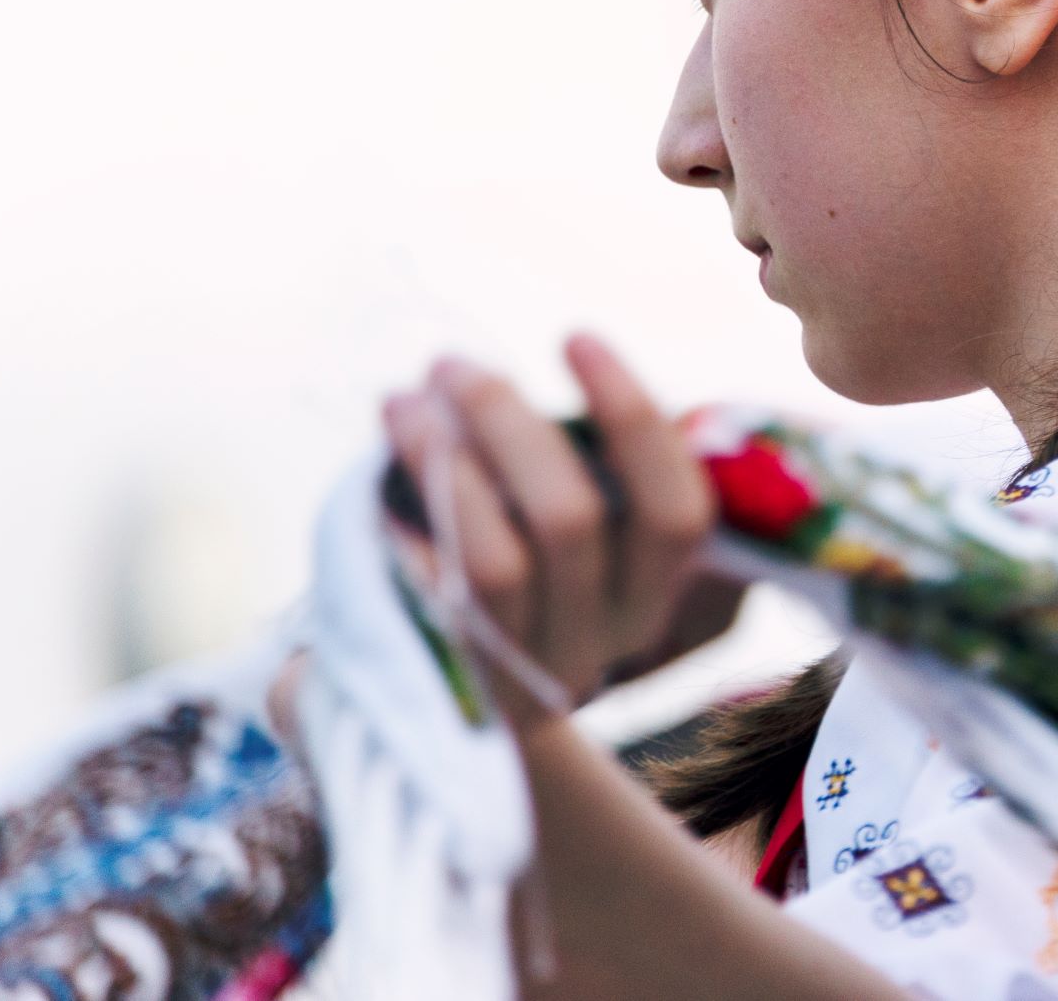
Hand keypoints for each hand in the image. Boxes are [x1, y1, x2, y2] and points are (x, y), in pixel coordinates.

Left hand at [380, 333, 717, 728]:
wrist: (495, 722)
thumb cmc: (556, 581)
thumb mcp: (606, 537)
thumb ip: (610, 467)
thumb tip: (578, 363)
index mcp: (665, 590)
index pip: (675, 508)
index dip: (631, 416)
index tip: (575, 335)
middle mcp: (610, 640)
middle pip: (569, 519)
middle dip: (502, 422)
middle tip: (451, 364)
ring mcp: (533, 670)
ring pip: (494, 562)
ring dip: (441, 463)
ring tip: (404, 402)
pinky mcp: (460, 685)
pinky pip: (430, 599)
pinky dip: (406, 529)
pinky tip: (382, 481)